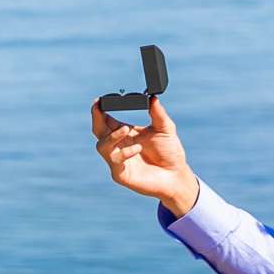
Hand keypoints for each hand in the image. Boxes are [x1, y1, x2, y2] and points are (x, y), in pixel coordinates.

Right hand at [90, 96, 199, 214]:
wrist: (176, 175)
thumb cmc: (170, 152)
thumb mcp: (165, 129)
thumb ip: (158, 113)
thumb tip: (153, 97)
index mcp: (125, 133)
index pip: (107, 120)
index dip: (100, 110)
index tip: (98, 100)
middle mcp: (118, 146)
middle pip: (98, 131)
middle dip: (96, 119)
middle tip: (99, 108)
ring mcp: (118, 160)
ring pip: (102, 146)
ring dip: (111, 136)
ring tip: (125, 129)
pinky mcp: (121, 175)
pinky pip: (115, 162)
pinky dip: (124, 153)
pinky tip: (138, 148)